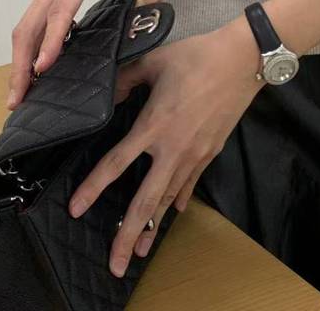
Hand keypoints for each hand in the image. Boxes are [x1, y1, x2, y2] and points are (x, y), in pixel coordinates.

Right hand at [6, 0, 162, 108]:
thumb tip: (153, 20)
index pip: (61, 12)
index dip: (53, 41)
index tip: (43, 68)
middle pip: (27, 27)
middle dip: (19, 66)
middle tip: (17, 100)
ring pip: (25, 25)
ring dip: (18, 59)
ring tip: (19, 92)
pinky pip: (33, 18)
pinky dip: (28, 43)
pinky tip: (35, 64)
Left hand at [67, 17, 265, 277]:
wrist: (243, 59)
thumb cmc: (198, 55)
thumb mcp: (154, 60)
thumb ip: (125, 79)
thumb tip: (106, 92)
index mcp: (154, 124)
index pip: (117, 163)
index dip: (93, 187)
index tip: (76, 208)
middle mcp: (173, 147)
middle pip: (145, 200)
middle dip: (128, 235)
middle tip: (116, 265)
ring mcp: (195, 153)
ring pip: (168, 199)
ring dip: (153, 227)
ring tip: (141, 252)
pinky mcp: (211, 151)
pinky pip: (189, 183)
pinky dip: (177, 200)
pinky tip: (170, 212)